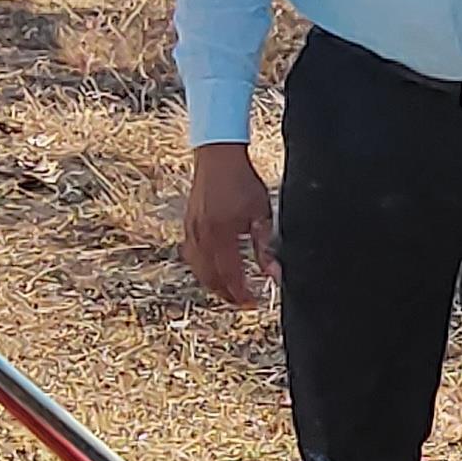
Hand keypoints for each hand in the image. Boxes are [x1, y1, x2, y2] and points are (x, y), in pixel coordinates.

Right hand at [181, 142, 271, 305]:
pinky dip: (201, 268)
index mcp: (222, 234)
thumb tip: (274, 275)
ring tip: (229, 291)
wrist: (217, 157)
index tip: (252, 303)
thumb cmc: (242, 182)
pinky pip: (191, 256)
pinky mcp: (187, 225)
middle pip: (211, 277)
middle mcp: (203, 236)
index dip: (241, 293)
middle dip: (226, 294)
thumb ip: (265, 247)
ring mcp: (192, 231)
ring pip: (198, 269)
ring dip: (213, 284)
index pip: (230, 275)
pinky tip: (212, 270)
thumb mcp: (261, 214)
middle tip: (242, 301)